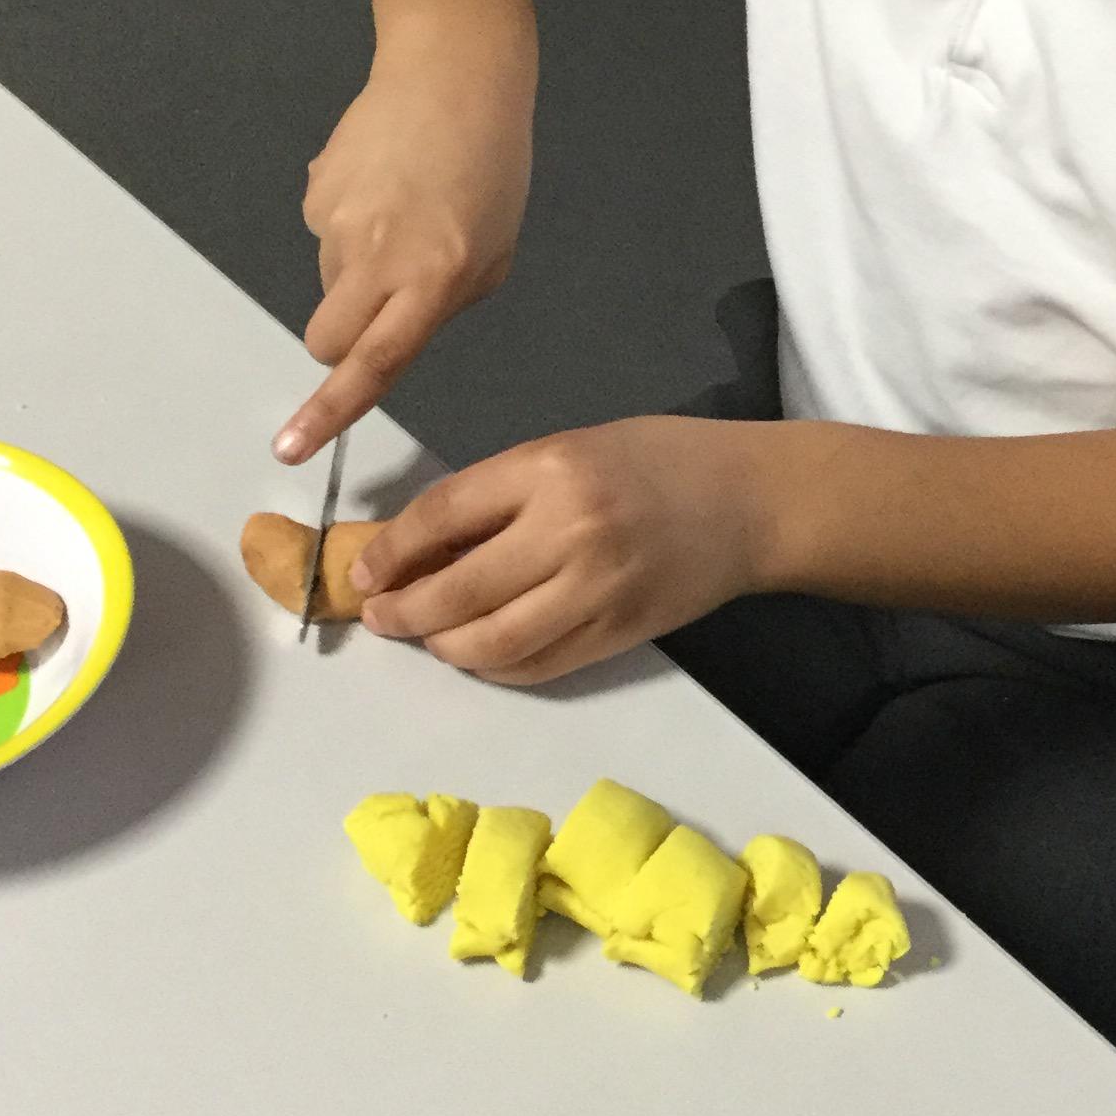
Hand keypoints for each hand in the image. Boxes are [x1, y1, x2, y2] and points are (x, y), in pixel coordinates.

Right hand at [277, 55, 532, 462]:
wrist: (453, 74)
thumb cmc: (492, 169)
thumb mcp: (492, 255)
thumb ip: (442, 305)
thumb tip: (389, 329)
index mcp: (432, 280)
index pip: (372, 364)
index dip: (329, 412)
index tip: (289, 448)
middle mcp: (378, 257)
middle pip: (327, 338)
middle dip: (341, 340)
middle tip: (383, 297)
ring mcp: (338, 220)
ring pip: (330, 282)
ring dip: (357, 267)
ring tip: (403, 212)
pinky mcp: (315, 188)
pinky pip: (324, 232)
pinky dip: (349, 221)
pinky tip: (383, 183)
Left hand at [349, 417, 776, 682]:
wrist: (752, 501)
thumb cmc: (657, 459)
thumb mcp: (570, 448)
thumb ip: (500, 494)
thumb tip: (422, 547)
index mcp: (551, 469)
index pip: (444, 515)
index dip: (392, 551)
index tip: (364, 572)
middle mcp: (570, 532)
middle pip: (459, 590)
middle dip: (404, 612)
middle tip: (379, 617)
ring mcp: (597, 591)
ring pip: (493, 643)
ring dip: (445, 647)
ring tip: (427, 637)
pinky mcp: (619, 634)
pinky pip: (538, 666)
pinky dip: (496, 667)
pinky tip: (479, 654)